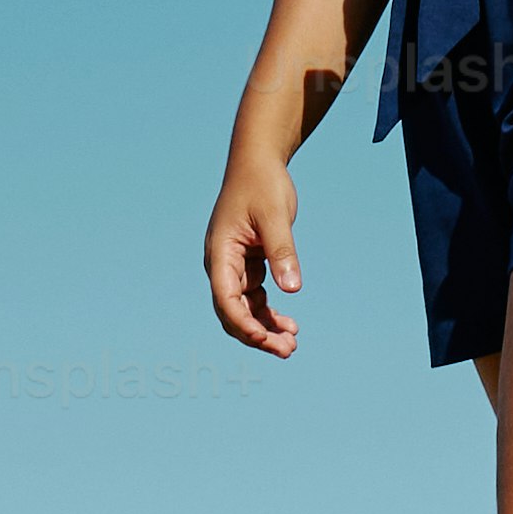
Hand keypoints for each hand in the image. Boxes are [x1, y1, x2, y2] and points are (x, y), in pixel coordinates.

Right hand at [206, 157, 302, 355]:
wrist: (258, 162)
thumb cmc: (263, 184)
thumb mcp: (276, 216)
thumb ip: (282, 251)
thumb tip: (292, 288)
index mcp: (220, 253)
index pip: (225, 298)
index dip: (244, 323)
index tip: (266, 340)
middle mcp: (221, 264)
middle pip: (233, 311)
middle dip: (256, 334)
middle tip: (287, 351)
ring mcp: (233, 266)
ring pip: (245, 308)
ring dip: (265, 328)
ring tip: (292, 344)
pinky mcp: (247, 264)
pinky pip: (255, 297)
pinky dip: (269, 312)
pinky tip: (290, 325)